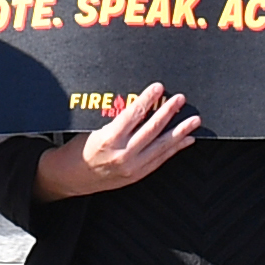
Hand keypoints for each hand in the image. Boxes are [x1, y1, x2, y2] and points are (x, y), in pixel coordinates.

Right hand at [36, 83, 196, 202]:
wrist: (70, 178)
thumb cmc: (79, 150)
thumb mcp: (93, 128)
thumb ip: (115, 119)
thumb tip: (138, 104)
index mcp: (109, 138)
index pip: (133, 114)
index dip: (148, 99)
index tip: (159, 87)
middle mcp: (123, 154)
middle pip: (152, 130)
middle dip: (169, 112)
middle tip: (181, 100)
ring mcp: (133, 167)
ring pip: (162, 146)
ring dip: (180, 132)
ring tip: (194, 120)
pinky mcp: (138, 175)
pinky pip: (161, 159)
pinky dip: (175, 149)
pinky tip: (186, 140)